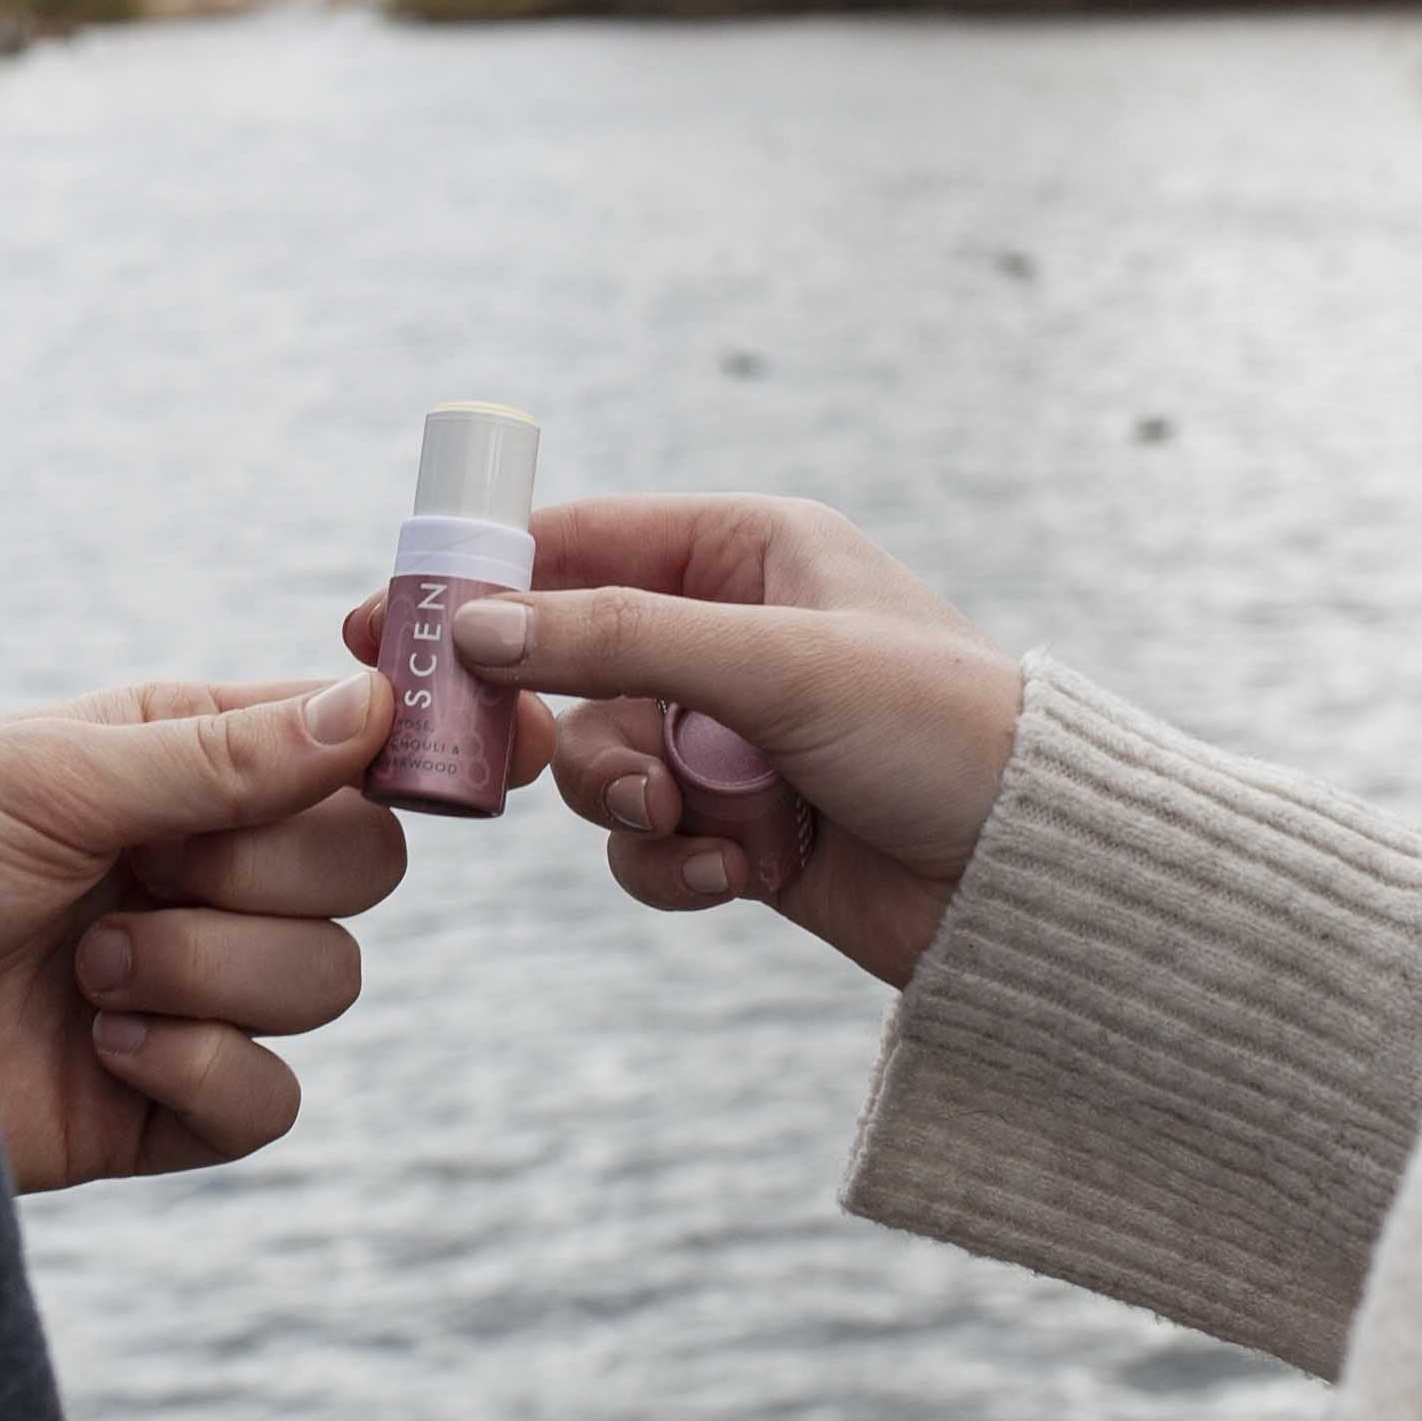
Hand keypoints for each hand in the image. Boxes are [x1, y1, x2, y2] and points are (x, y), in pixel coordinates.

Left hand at [0, 671, 404, 1192]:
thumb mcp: (56, 780)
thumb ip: (224, 757)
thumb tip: (374, 706)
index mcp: (185, 765)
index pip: (346, 755)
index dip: (366, 761)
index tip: (357, 762)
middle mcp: (200, 872)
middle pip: (363, 870)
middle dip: (264, 879)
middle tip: (144, 878)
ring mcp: (188, 992)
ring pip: (328, 983)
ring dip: (209, 973)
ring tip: (86, 971)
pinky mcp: (161, 1107)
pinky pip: (272, 1102)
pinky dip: (201, 1070)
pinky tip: (100, 1047)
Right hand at [342, 496, 1021, 989]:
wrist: (1040, 876)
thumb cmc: (941, 731)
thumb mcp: (777, 666)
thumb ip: (619, 640)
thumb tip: (478, 629)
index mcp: (747, 550)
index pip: (575, 544)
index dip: (476, 584)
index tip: (381, 626)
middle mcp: (730, 634)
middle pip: (565, 669)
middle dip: (562, 729)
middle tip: (512, 768)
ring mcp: (733, 737)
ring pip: (597, 765)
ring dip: (627, 804)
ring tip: (693, 821)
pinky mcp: (741, 829)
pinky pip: (647, 843)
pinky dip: (672, 862)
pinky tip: (734, 875)